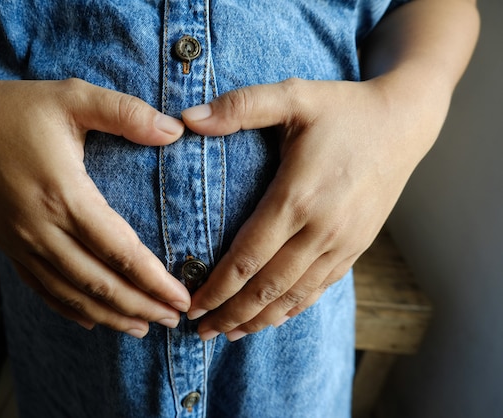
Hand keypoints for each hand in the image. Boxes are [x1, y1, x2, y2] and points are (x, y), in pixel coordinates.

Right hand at [0, 75, 190, 337]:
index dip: (154, 280)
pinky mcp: (8, 245)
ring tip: (142, 328)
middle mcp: (41, 228)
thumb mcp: (74, 97)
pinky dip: (69, 309)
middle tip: (174, 319)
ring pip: (71, 294)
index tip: (182, 298)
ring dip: (110, 316)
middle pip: (100, 283)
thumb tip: (176, 130)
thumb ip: (126, 113)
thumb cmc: (18, 107)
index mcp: (65, 194)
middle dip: (141, 306)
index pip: (120, 251)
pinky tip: (90, 321)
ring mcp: (21, 242)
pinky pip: (41, 288)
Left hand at [182, 77, 437, 340]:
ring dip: (259, 319)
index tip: (191, 304)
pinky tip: (274, 317)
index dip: (216, 287)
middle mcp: (321, 229)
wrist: (404, 123)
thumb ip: (239, 107)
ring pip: (294, 296)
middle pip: (267, 287)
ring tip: (230, 334)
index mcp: (297, 197)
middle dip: (231, 314)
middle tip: (201, 332)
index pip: (247, 257)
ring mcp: (343, 243)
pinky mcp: (357, 247)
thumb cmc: (343, 108)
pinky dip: (293, 308)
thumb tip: (186, 117)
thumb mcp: (292, 95)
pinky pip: (320, 288)